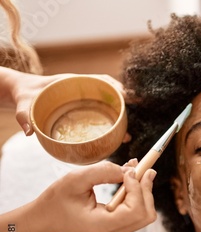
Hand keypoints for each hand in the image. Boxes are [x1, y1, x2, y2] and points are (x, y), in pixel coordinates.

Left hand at [0, 67, 124, 134]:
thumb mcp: (23, 103)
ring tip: (126, 134)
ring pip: (107, 106)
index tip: (124, 95)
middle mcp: (82, 90)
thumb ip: (24, 115)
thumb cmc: (24, 95)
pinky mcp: (83, 111)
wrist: (23, 95)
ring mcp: (84, 101)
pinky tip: (115, 138)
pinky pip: (100, 115)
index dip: (114, 86)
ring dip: (119, 117)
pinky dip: (110, 125)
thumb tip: (28, 132)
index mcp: (73, 82)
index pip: (100, 80)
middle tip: (134, 113)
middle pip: (109, 93)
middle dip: (123, 101)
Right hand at [28, 160, 156, 231]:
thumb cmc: (55, 201)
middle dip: (146, 189)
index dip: (138, 189)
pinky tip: (129, 179)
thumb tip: (130, 170)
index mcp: (101, 227)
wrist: (43, 221)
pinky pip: (134, 212)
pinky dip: (136, 195)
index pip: (135, 211)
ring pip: (143, 214)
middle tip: (144, 167)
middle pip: (145, 214)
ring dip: (143, 190)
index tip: (129, 170)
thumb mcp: (75, 180)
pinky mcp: (114, 228)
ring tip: (135, 170)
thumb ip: (103, 172)